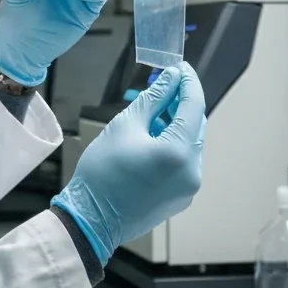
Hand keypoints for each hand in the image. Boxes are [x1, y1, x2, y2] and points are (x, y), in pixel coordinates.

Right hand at [52, 64, 204, 265]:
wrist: (91, 220)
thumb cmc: (102, 171)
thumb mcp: (125, 126)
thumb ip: (153, 99)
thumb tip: (171, 78)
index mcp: (180, 152)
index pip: (194, 105)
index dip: (188, 82)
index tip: (180, 67)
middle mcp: (192, 171)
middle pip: (196, 125)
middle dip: (182, 102)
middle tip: (164, 84)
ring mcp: (189, 187)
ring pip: (190, 144)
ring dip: (177, 124)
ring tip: (154, 111)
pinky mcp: (181, 197)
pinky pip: (184, 162)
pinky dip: (174, 145)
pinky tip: (153, 137)